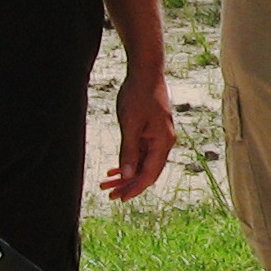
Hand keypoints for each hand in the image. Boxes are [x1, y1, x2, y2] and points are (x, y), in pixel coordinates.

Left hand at [101, 62, 176, 201]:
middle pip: (147, 172)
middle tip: (110, 195)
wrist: (146, 72)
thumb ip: (129, 151)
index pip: (150, 174)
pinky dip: (129, 162)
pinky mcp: (151, 131)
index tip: (120, 198)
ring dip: (126, 175)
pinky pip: (141, 153)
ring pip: (142, 163)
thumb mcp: (130, 124)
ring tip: (107, 183)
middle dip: (128, 185)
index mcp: (163, 142)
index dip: (135, 188)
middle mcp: (164, 142)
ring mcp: (158, 137)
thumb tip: (127, 175)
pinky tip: (115, 169)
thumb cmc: (139, 95)